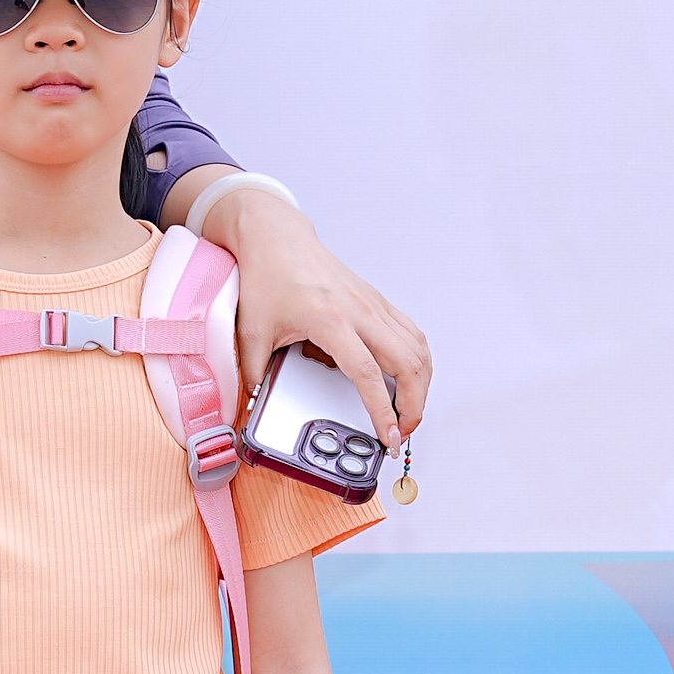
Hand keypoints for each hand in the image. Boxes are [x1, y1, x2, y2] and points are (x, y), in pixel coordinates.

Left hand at [222, 188, 432, 450]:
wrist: (276, 238)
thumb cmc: (267, 276)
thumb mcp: (251, 330)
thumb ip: (254, 372)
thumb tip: (257, 402)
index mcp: (330, 320)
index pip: (368, 373)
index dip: (382, 409)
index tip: (389, 434)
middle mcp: (360, 311)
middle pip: (407, 363)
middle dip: (414, 404)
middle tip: (404, 430)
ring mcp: (373, 304)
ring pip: (417, 347)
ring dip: (422, 383)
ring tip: (410, 410)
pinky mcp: (377, 300)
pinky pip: (412, 333)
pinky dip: (419, 359)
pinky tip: (411, 377)